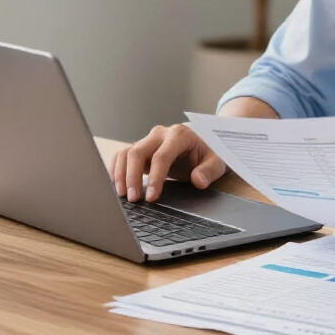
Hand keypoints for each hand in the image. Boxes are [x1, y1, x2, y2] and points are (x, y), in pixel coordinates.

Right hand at [109, 124, 226, 202]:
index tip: (151, 197)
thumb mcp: (217, 161)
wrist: (203, 143)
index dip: (155, 177)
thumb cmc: (209, 153)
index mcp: (179, 135)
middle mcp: (160, 134)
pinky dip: (116, 170)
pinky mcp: (141, 150)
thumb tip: (198, 181)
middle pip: (138, 152)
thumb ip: (209, 170)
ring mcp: (148, 140)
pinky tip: (117, 187)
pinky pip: (122, 156)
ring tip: (122, 196)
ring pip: (126, 153)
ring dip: (120, 174)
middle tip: (133, 200)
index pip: (162, 156)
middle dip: (132, 177)